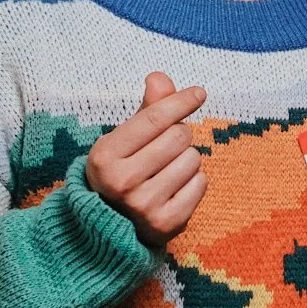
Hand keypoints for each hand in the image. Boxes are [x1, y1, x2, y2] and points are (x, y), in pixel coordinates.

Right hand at [84, 72, 207, 247]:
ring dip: (187, 158)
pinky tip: (175, 188)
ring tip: (167, 170)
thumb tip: (160, 78)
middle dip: (179, 135)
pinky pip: (201, 183)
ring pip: (193, 159)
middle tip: (166, 147)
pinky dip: (194, 180)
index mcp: (105, 156)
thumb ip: (146, 109)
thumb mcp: (122, 141)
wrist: (109, 229)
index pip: (154, 118)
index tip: (198, 93)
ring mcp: (144, 206)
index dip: (180, 101)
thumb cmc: (121, 173)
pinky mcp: (166, 223)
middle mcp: (122, 181)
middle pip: (178, 136)